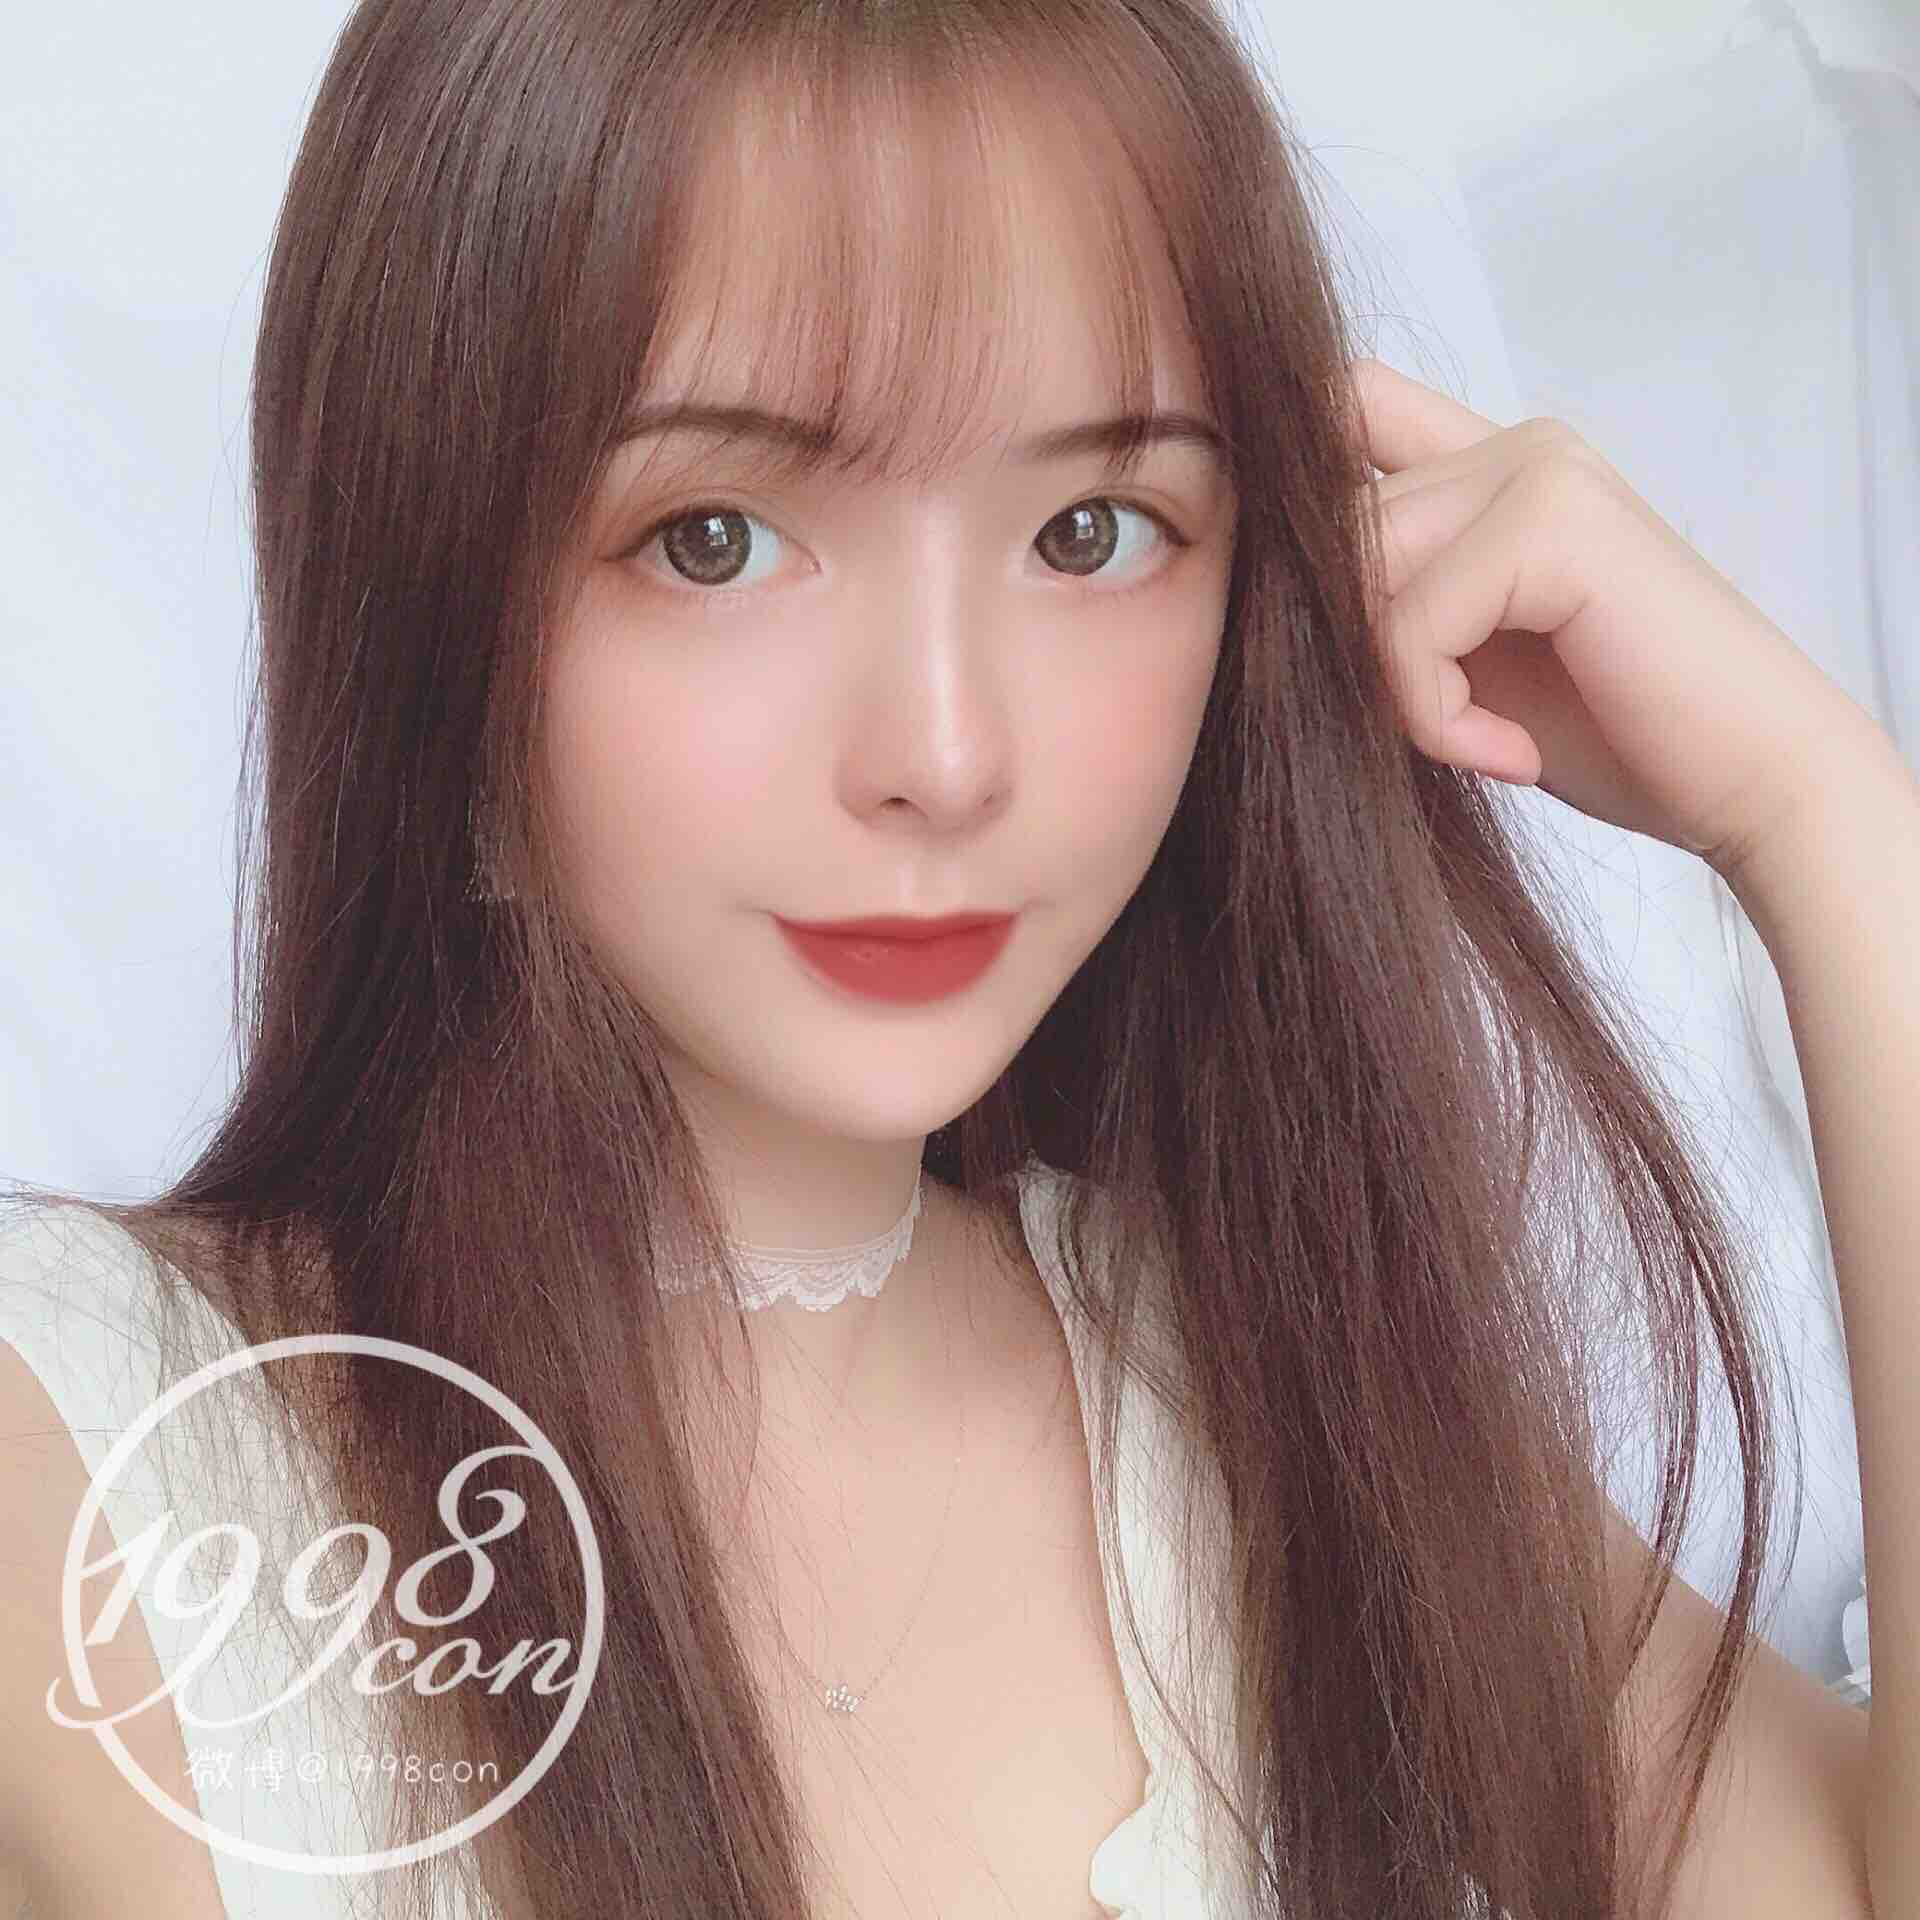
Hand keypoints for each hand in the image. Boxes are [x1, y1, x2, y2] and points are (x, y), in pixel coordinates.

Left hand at [1339, 358, 1893, 883]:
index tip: (1298, 614)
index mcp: (1493, 466)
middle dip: (1343, 646)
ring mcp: (1539, 471)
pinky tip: (1511, 756)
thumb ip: (1383, 600)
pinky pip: (1407, 624)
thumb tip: (1247, 591)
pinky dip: (1434, 716)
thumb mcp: (1459, 660)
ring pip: (1355, 574)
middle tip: (1436, 730)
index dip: (1288, 490)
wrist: (1750, 786)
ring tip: (1479, 744)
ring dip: (1393, 691)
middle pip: (1324, 523)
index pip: (1342, 411)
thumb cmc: (1610, 732)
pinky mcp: (1552, 523)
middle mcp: (1515, 445)